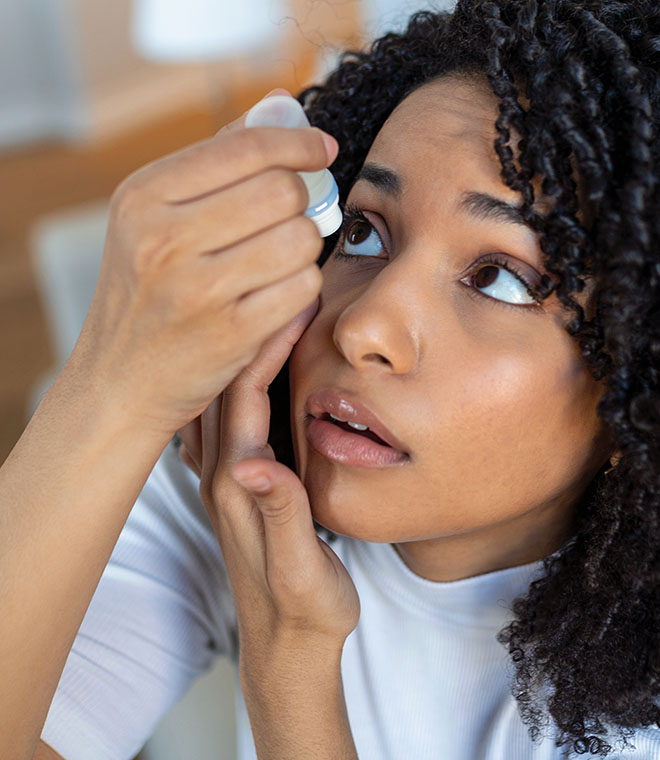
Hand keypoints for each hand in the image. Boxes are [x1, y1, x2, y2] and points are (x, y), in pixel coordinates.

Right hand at [69, 88, 337, 436]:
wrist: (122, 380)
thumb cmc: (148, 292)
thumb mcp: (156, 217)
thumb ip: (219, 159)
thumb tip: (285, 104)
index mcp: (143, 196)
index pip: (245, 147)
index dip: (298, 142)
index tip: (321, 149)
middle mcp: (164, 238)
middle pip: (282, 190)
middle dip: (300, 201)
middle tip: (290, 218)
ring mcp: (198, 289)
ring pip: (300, 237)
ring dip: (303, 246)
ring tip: (279, 258)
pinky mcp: (231, 334)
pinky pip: (303, 287)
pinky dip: (302, 286)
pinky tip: (279, 292)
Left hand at [177, 299, 359, 665]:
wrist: (286, 646)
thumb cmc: (303, 609)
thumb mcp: (299, 569)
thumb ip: (280, 516)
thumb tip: (255, 466)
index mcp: (239, 483)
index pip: (245, 395)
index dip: (267, 344)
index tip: (295, 301)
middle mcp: (224, 475)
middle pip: (227, 385)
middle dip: (252, 330)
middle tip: (280, 289)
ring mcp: (228, 479)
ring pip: (225, 397)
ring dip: (246, 351)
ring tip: (270, 313)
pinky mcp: (241, 486)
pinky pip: (234, 419)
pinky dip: (246, 382)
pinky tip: (259, 369)